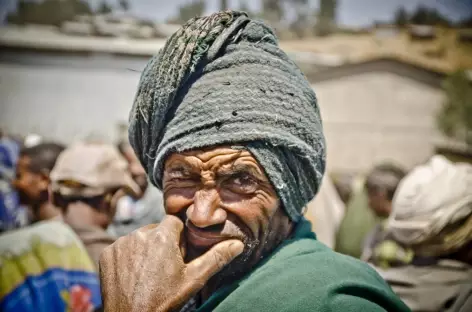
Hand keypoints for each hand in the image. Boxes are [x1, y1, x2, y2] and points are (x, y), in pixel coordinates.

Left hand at [99, 215, 243, 311]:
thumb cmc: (164, 300)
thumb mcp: (194, 279)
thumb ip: (216, 258)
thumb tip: (238, 244)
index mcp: (163, 235)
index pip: (175, 222)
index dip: (179, 238)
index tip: (178, 255)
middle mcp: (140, 233)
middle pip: (157, 229)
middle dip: (162, 242)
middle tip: (165, 267)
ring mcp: (121, 243)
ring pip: (140, 237)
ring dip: (145, 248)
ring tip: (149, 272)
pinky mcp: (108, 253)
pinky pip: (122, 246)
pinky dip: (128, 256)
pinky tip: (134, 274)